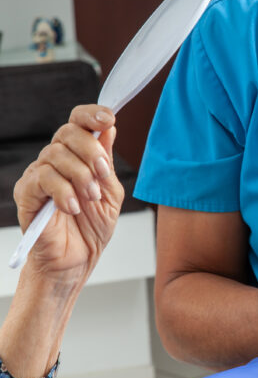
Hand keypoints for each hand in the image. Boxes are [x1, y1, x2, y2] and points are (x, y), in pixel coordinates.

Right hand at [13, 105, 123, 282]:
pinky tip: (73, 207)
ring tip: (90, 198)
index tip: (109, 118)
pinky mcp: (27, 193)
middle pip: (68, 132)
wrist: (75, 262)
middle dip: (91, 150)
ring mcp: (39, 175)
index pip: (78, 122)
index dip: (92, 115)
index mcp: (77, 156)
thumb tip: (109, 128)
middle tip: (103, 174)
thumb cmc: (91, 230)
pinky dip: (63, 191)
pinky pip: (42, 178)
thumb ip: (107, 162)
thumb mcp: (110, 193)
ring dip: (80, 175)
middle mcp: (55, 161)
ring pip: (56, 154)